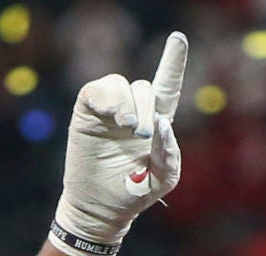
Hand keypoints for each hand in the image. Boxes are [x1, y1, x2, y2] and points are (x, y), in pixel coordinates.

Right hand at [53, 32, 186, 253]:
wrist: (100, 207)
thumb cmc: (133, 193)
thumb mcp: (163, 179)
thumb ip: (170, 153)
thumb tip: (163, 123)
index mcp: (155, 123)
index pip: (167, 86)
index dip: (173, 62)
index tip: (178, 39)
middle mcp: (133, 111)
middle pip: (146, 89)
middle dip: (147, 108)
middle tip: (141, 134)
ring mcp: (109, 110)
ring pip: (124, 85)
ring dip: (130, 104)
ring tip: (128, 128)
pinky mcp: (88, 111)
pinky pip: (99, 89)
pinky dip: (110, 99)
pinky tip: (116, 119)